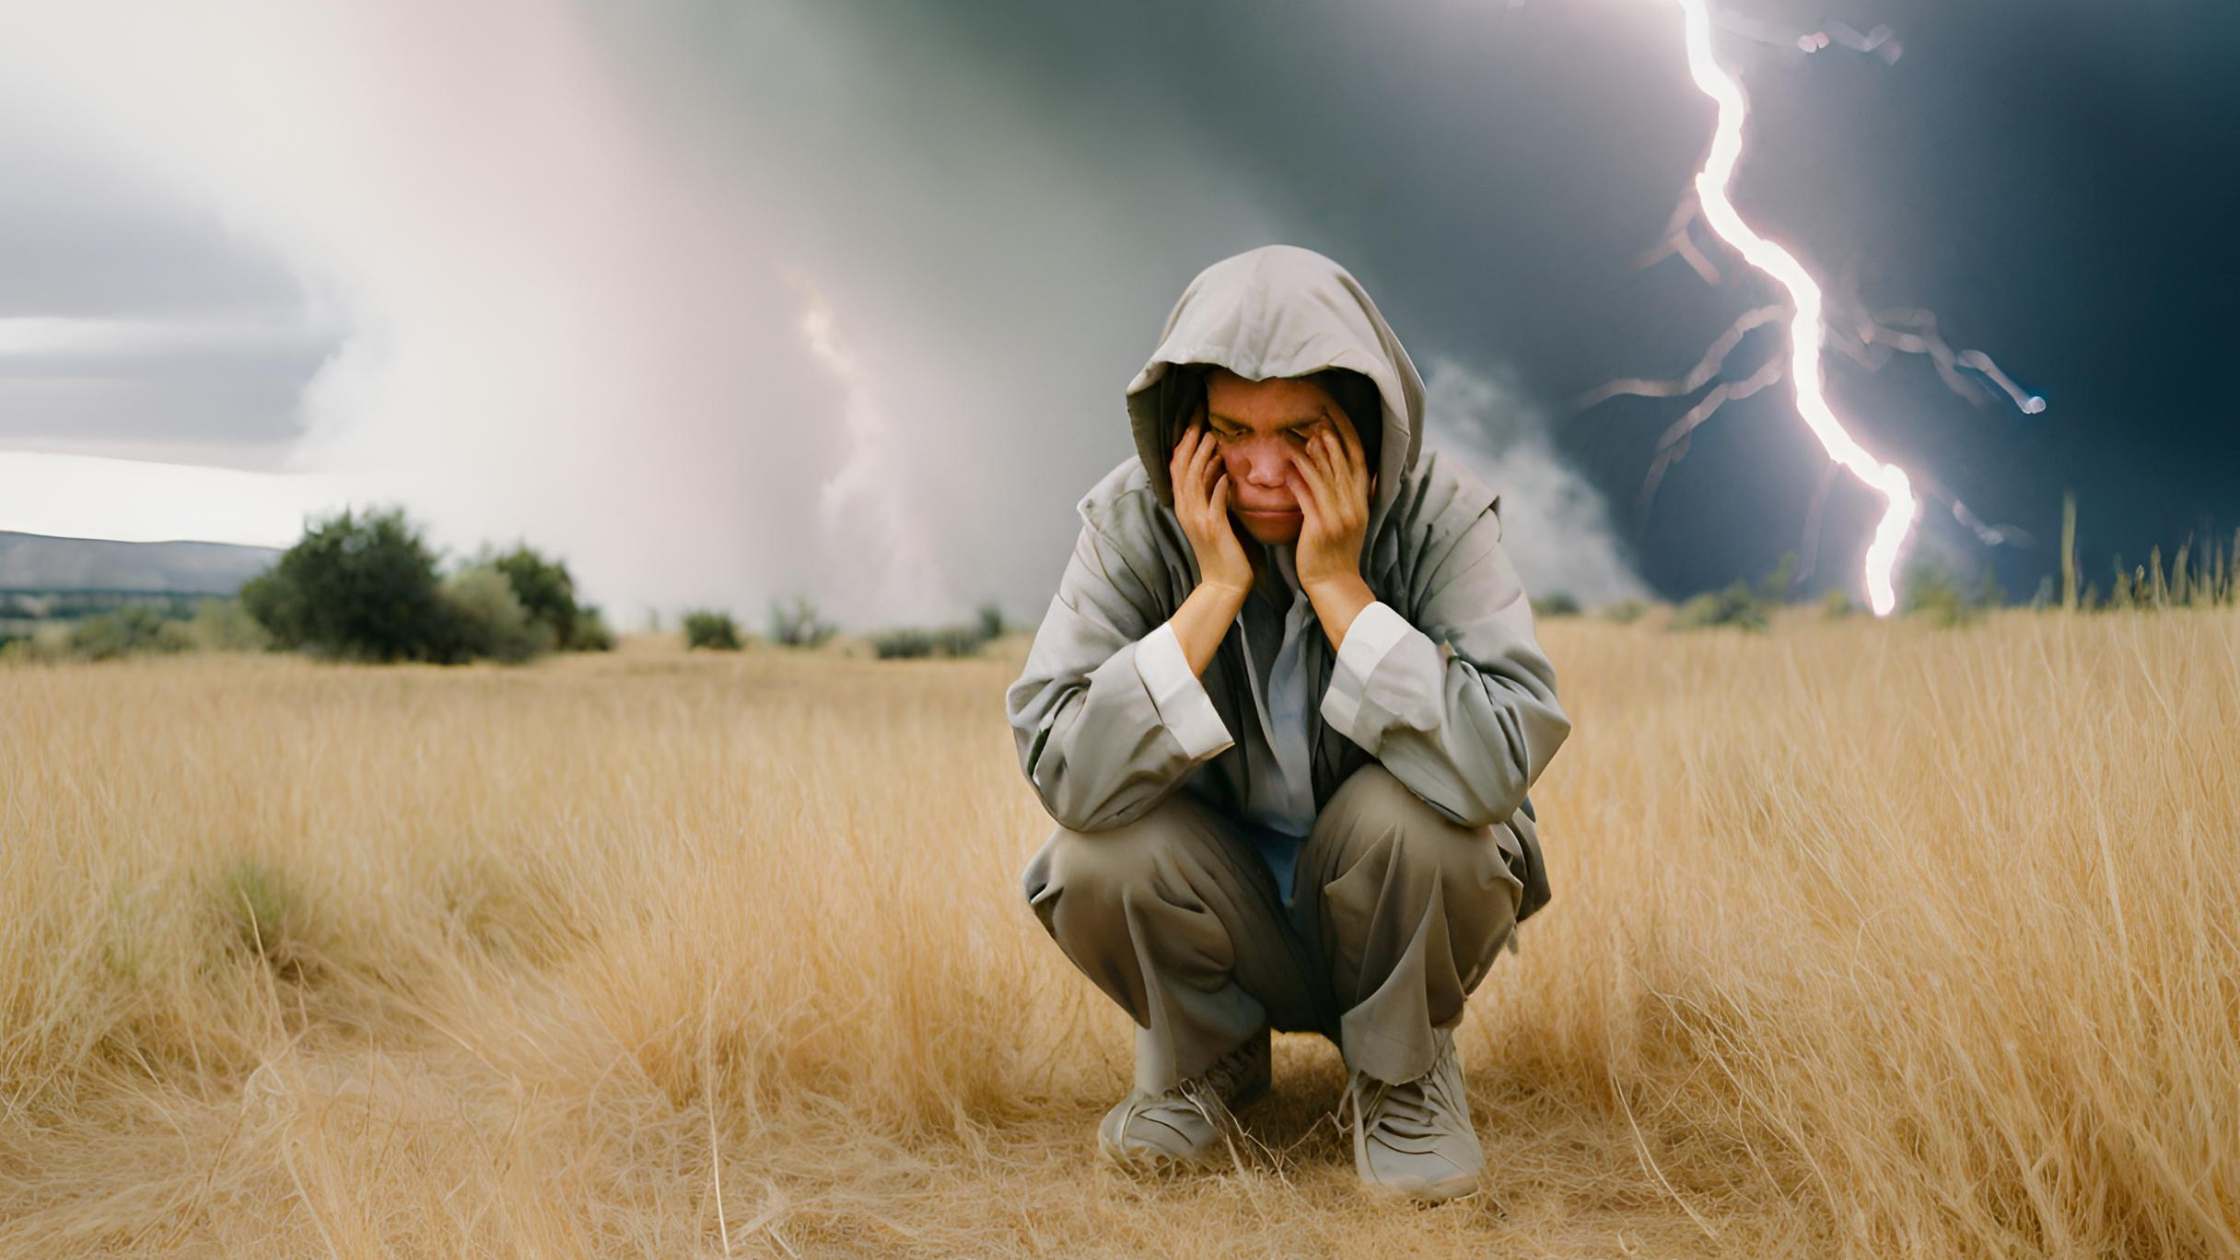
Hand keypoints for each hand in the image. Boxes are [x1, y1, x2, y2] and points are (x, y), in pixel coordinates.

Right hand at [1170, 414, 1253, 598]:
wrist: (1225, 584)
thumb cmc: (1225, 550)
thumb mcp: (1213, 517)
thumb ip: (1213, 494)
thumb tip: (1219, 469)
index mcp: (1185, 506)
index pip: (1178, 467)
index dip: (1183, 443)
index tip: (1193, 421)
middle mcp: (1187, 510)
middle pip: (1182, 469)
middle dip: (1190, 443)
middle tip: (1198, 420)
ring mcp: (1199, 520)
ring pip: (1195, 482)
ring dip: (1203, 458)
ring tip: (1211, 438)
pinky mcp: (1214, 529)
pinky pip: (1214, 503)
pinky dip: (1219, 486)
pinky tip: (1226, 473)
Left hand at [1286, 407, 1371, 595]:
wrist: (1334, 582)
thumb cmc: (1337, 551)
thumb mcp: (1352, 521)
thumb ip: (1352, 496)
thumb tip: (1356, 473)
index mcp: (1362, 503)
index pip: (1359, 463)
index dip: (1349, 440)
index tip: (1337, 421)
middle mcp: (1353, 506)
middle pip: (1342, 465)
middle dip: (1330, 441)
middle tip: (1316, 420)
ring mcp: (1338, 516)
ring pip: (1324, 478)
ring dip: (1311, 455)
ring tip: (1299, 437)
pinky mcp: (1320, 527)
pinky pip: (1307, 498)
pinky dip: (1298, 481)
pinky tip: (1287, 468)